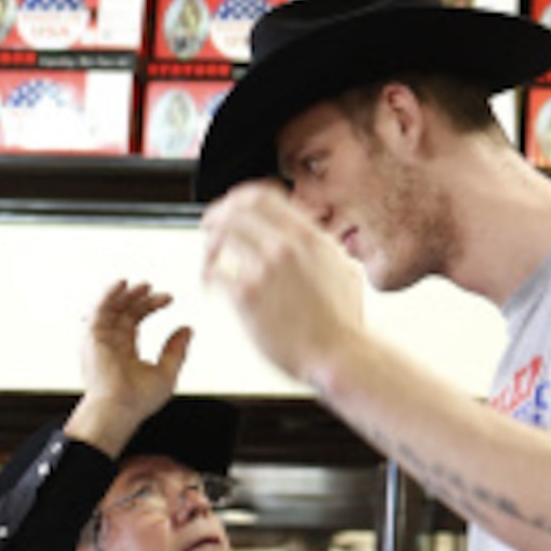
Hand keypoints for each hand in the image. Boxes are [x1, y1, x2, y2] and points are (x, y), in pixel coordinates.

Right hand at [69, 281, 192, 453]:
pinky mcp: (92, 337)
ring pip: (110, 308)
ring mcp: (99, 340)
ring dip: (125, 293)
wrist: (120, 409)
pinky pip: (98, 310)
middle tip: (158, 290)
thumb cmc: (141, 398)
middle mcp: (109, 343)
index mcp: (124, 350)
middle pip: (123, 311)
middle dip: (140, 298)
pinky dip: (108, 294)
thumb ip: (176, 349)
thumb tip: (188, 328)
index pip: (134, 320)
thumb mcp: (167, 371)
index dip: (150, 305)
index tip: (169, 298)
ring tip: (144, 285)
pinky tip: (123, 283)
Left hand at [201, 185, 365, 391]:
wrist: (339, 354)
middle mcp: (286, 245)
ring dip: (208, 246)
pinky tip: (210, 287)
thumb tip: (318, 238)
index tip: (231, 209)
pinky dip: (207, 276)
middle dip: (216, 216)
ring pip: (220, 237)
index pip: (263, 196)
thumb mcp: (344, 270)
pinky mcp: (247, 296)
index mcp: (308, 236)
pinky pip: (214, 272)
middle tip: (207, 227)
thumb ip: (325, 249)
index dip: (239, 199)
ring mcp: (265, 269)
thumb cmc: (344, 322)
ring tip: (208, 261)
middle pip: (236, 209)